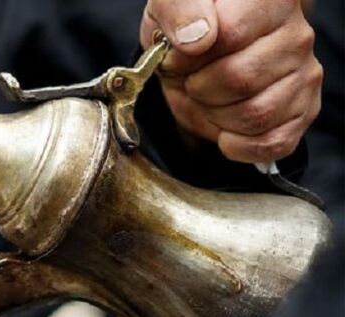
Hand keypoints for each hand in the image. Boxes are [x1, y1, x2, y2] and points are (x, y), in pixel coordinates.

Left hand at [140, 0, 321, 162]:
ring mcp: (304, 74)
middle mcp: (296, 35)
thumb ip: (180, 11)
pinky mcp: (303, 111)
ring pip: (255, 114)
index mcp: (267, 2)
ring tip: (210, 99)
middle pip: (240, 80)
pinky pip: (272, 143)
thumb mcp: (170, 8)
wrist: (194, 57)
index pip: (230, 35)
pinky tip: (226, 128)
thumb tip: (197, 38)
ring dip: (216, 116)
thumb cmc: (186, 29)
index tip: (176, 59)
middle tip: (194, 80)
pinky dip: (238, 145)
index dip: (191, 58)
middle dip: (200, 89)